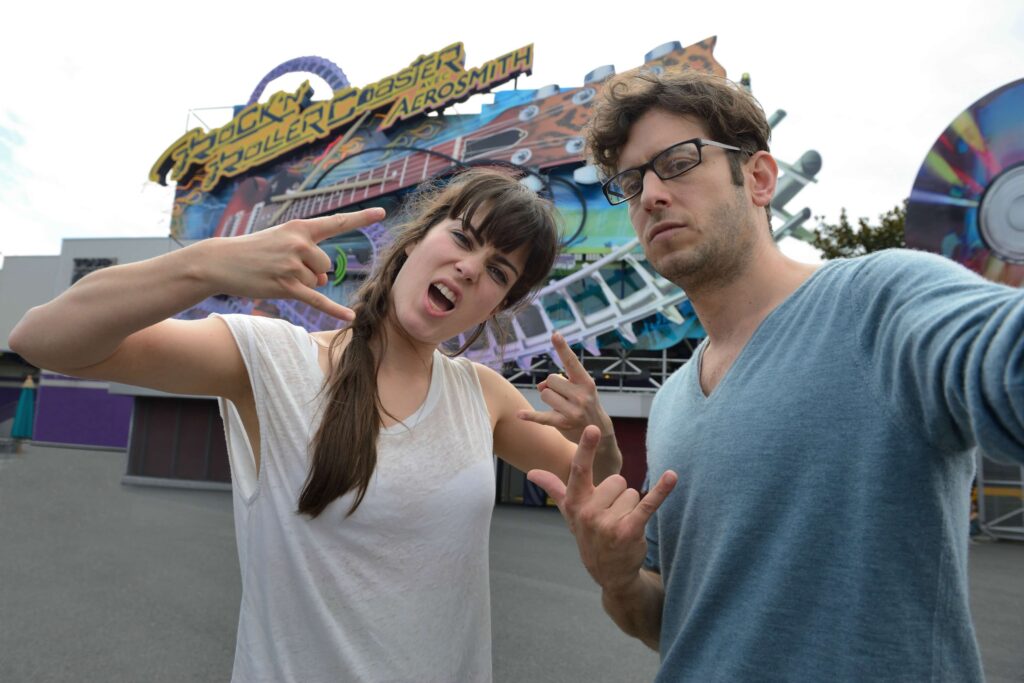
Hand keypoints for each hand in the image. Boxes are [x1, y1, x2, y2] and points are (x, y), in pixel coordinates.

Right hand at [207, 207, 384, 320]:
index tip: (382, 213)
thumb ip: (307, 256)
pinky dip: (334, 310)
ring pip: (316, 282)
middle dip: (311, 271)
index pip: (336, 223)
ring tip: (275, 274)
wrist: (220, 261)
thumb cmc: (253, 251)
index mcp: (300, 227)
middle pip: (326, 265)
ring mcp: (293, 266)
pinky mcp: (286, 286)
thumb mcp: (281, 242)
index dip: (360, 218)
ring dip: (301, 284)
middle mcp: (299, 244)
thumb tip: (323, 279)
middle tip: (281, 266)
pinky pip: (317, 300)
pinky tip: (350, 317)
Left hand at [517, 332, 611, 442]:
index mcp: (586, 382)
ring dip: (548, 399)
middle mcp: (581, 395)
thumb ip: (560, 381)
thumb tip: (540, 386)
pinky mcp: (563, 423)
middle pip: (550, 380)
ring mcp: (573, 410)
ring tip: (561, 407)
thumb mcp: (579, 389)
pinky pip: (541, 416)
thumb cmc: (584, 403)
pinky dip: (529, 416)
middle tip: (564, 396)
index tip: (555, 334)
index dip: (562, 348)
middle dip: (552, 386)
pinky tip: (519, 414)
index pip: (572, 362)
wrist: (598, 431)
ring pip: (544, 394)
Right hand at [528, 426, 676, 591]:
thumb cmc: (589, 537)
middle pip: (617, 480)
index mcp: (574, 503)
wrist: (609, 574)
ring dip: (632, 508)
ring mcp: (608, 523)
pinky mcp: (630, 531)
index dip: (586, 448)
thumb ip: (553, 489)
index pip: (579, 470)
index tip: (593, 428)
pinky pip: (649, 503)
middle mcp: (588, 513)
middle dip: (619, 496)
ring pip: (632, 493)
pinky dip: (662, 490)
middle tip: (612, 517)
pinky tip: (672, 476)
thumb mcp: (570, 514)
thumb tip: (532, 472)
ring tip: (622, 525)